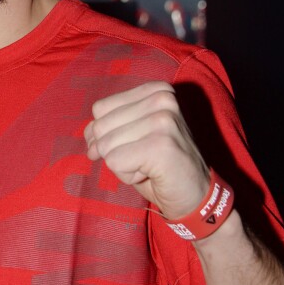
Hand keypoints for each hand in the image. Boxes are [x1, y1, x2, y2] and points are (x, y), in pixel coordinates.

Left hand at [84, 81, 209, 218]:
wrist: (194, 195)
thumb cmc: (158, 166)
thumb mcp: (130, 138)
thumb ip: (106, 128)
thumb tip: (88, 135)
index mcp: (155, 90)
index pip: (100, 109)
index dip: (106, 134)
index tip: (135, 144)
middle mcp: (162, 98)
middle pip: (101, 127)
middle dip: (114, 152)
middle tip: (144, 159)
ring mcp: (163, 120)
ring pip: (106, 146)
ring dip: (122, 165)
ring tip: (149, 166)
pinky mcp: (161, 145)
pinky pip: (115, 162)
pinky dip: (127, 176)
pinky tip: (151, 174)